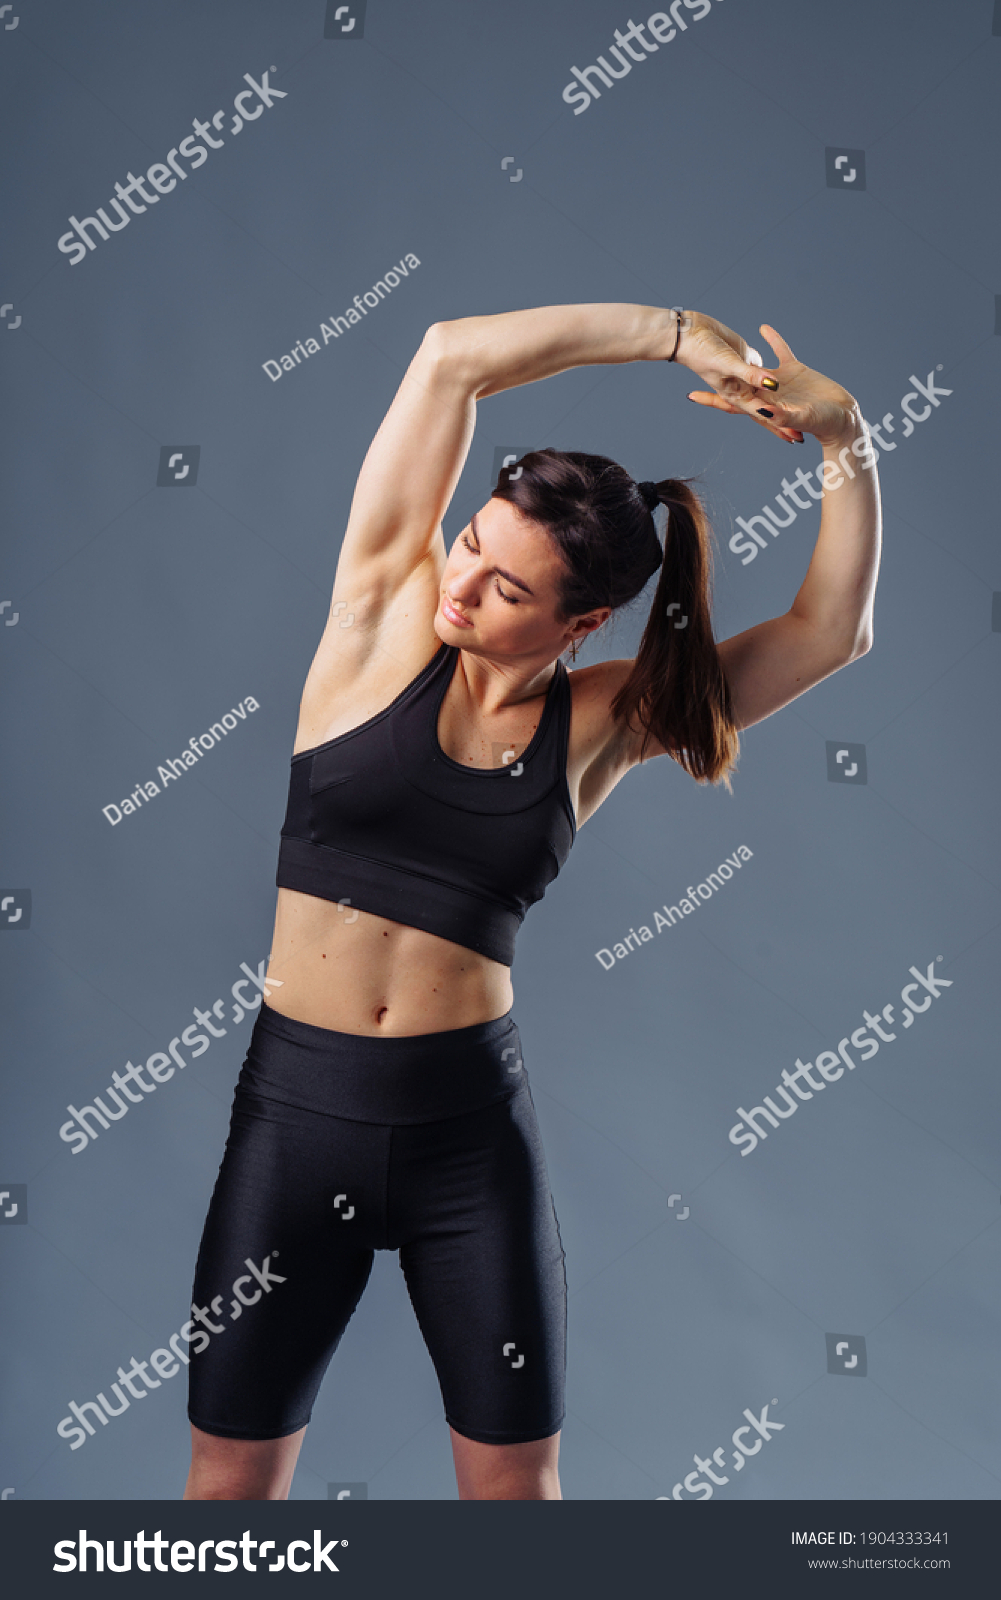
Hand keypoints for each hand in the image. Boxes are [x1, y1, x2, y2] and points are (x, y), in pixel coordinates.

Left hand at [683, 321, 859, 446]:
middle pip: (736, 384)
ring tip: (725, 342)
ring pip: (755, 366)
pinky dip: (773, 340)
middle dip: (718, 376)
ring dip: (741, 356)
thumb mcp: (801, 417)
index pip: (731, 403)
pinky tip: (763, 328)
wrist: (842, 417)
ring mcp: (780, 381)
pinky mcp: (795, 370)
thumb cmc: (823, 423)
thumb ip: (782, 414)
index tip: (691, 395)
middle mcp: (767, 394)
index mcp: (763, 407)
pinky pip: (781, 352)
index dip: (712, 400)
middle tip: (699, 361)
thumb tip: (761, 409)